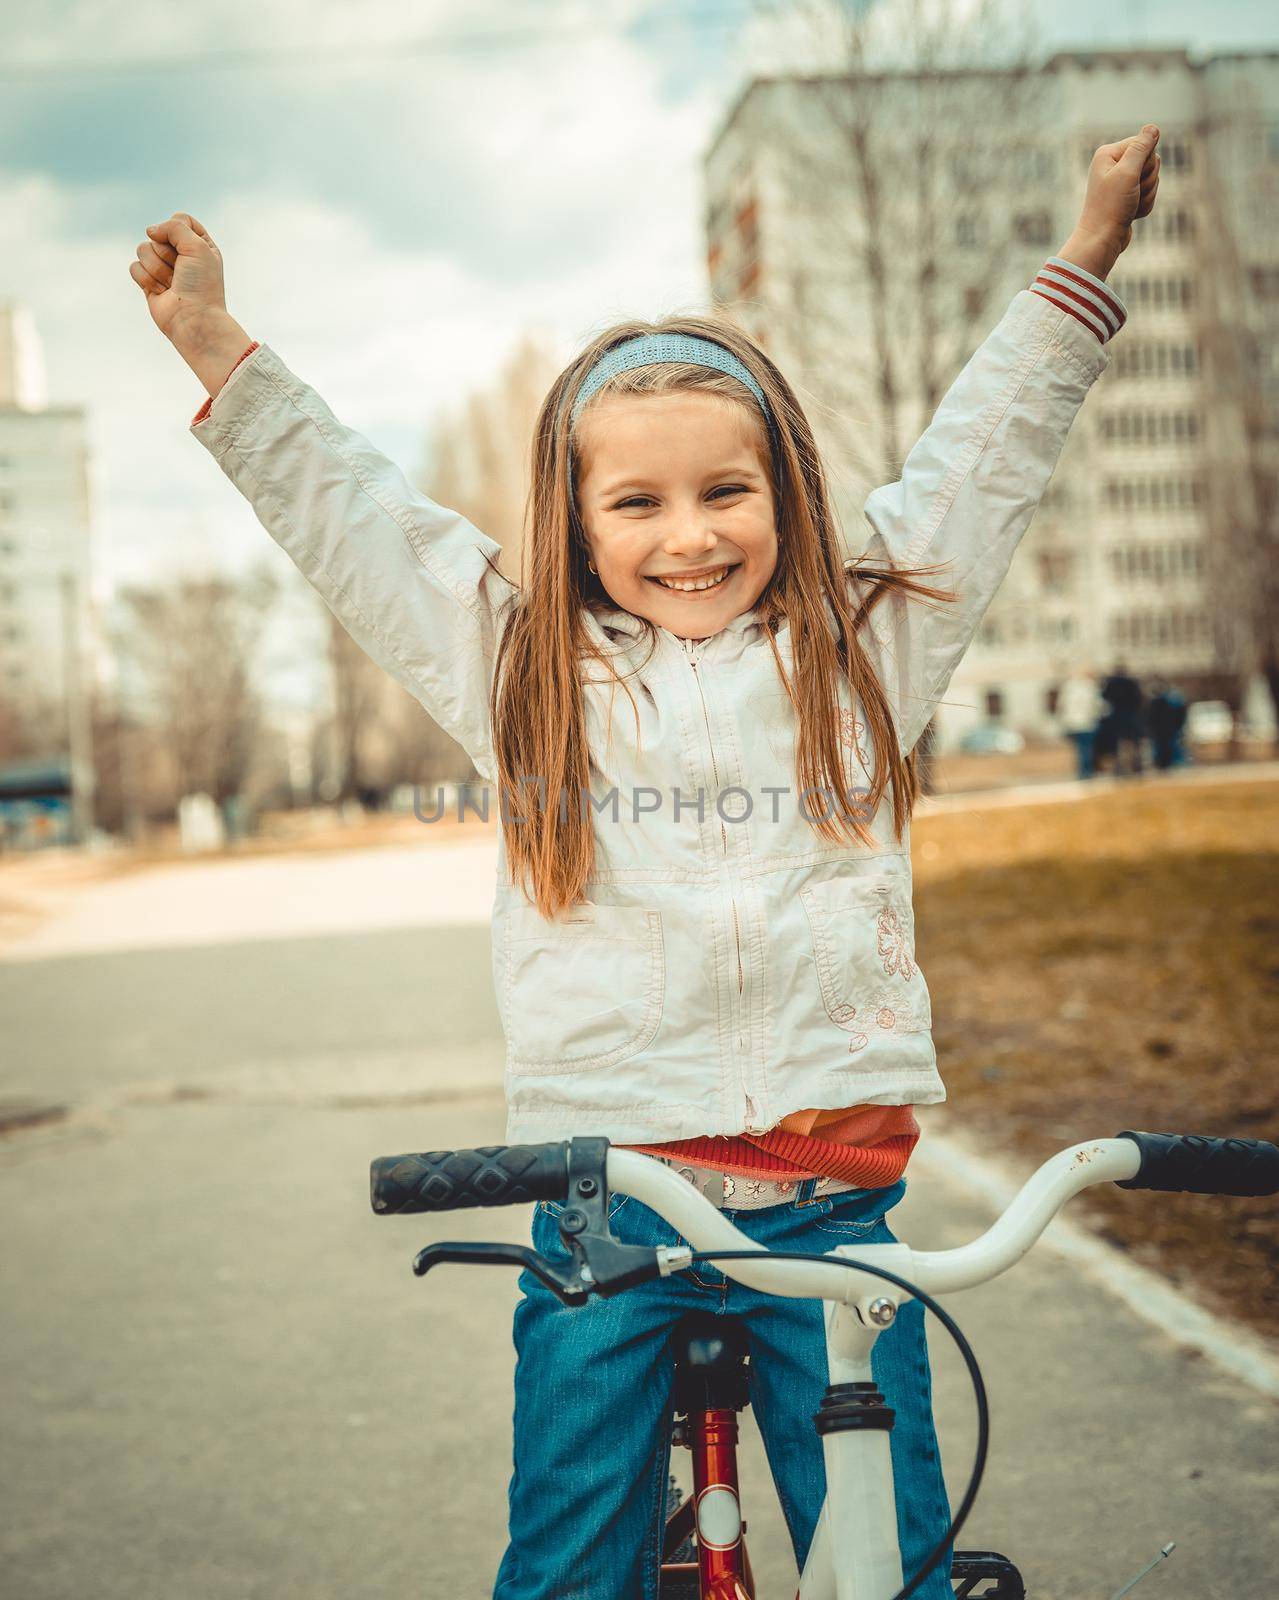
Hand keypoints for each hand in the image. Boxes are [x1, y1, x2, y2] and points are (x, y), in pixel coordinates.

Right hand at [129, 212, 228, 344]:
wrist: (193, 320)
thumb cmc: (201, 285)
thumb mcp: (197, 246)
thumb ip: (174, 227)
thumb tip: (150, 231)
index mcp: (199, 244)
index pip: (179, 219)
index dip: (177, 230)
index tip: (188, 248)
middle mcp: (181, 254)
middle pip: (157, 234)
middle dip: (167, 254)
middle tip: (181, 272)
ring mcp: (163, 268)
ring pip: (143, 249)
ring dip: (158, 268)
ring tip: (172, 284)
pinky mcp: (148, 282)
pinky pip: (134, 267)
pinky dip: (147, 280)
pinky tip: (161, 292)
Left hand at [1075, 125, 1160, 257]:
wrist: (1102, 241)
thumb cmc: (1111, 207)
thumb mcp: (1128, 173)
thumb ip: (1141, 148)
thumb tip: (1153, 128)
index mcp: (1109, 153)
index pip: (1145, 143)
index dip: (1146, 163)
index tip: (1131, 179)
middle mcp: (1113, 165)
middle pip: (1151, 161)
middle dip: (1147, 180)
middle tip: (1130, 195)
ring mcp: (1121, 181)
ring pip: (1152, 179)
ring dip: (1147, 195)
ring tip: (1130, 207)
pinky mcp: (1127, 196)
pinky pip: (1148, 194)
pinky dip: (1144, 205)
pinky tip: (1131, 214)